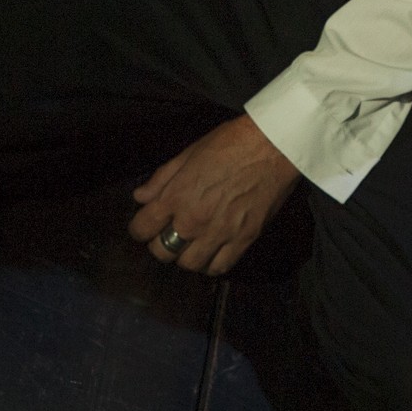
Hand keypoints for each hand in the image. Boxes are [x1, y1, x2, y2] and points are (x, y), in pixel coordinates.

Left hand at [129, 115, 300, 274]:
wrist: (272, 145)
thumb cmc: (230, 142)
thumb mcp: (188, 153)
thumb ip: (161, 178)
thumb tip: (140, 197)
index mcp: (176, 196)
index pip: (142, 228)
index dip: (139, 229)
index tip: (144, 226)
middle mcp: (194, 220)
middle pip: (162, 252)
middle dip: (159, 245)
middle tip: (167, 235)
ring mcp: (220, 233)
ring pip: (189, 265)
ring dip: (185, 257)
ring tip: (190, 246)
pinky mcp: (244, 239)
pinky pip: (220, 267)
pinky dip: (212, 265)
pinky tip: (212, 253)